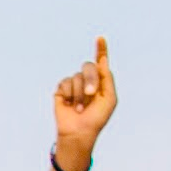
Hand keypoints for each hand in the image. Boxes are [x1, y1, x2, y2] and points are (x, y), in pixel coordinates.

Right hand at [53, 36, 117, 169]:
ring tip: (80, 108)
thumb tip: (102, 60)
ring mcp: (73, 85)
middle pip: (88, 66)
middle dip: (90, 79)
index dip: (101, 49)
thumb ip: (107, 78)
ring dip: (79, 93)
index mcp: (100, 81)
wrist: (79, 132)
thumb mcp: (109, 98)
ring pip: (76, 77)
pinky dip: (69, 94)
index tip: (100, 38)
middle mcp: (86, 81)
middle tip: (91, 94)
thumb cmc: (96, 118)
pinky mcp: (61, 91)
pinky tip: (70, 105)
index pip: (100, 62)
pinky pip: (65, 83)